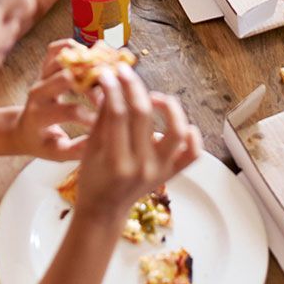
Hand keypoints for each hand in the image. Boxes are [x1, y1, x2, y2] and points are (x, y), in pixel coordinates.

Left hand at [10, 40, 97, 158]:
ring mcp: (40, 77)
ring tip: (107, 72)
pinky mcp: (43, 68)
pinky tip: (92, 56)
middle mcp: (37, 93)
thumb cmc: (43, 143)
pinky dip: (74, 46)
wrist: (23, 129)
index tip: (107, 121)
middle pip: (64, 77)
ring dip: (87, 63)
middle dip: (91, 82)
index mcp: (39, 116)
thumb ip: (76, 150)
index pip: (70, 111)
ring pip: (61, 59)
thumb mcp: (57, 153)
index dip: (92, 115)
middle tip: (112, 89)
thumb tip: (99, 141)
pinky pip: (55, 49)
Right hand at [71, 64, 201, 220]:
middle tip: (126, 72)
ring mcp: (160, 171)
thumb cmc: (93, 180)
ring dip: (168, 107)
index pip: (118, 114)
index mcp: (117, 162)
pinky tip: (181, 123)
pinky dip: (192, 135)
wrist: (105, 210)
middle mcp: (142, 167)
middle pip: (144, 115)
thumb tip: (110, 83)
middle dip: (133, 87)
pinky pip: (193, 153)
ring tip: (154, 97)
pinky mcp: (172, 173)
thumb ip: (102, 117)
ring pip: (176, 131)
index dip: (113, 89)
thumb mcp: (90, 149)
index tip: (109, 73)